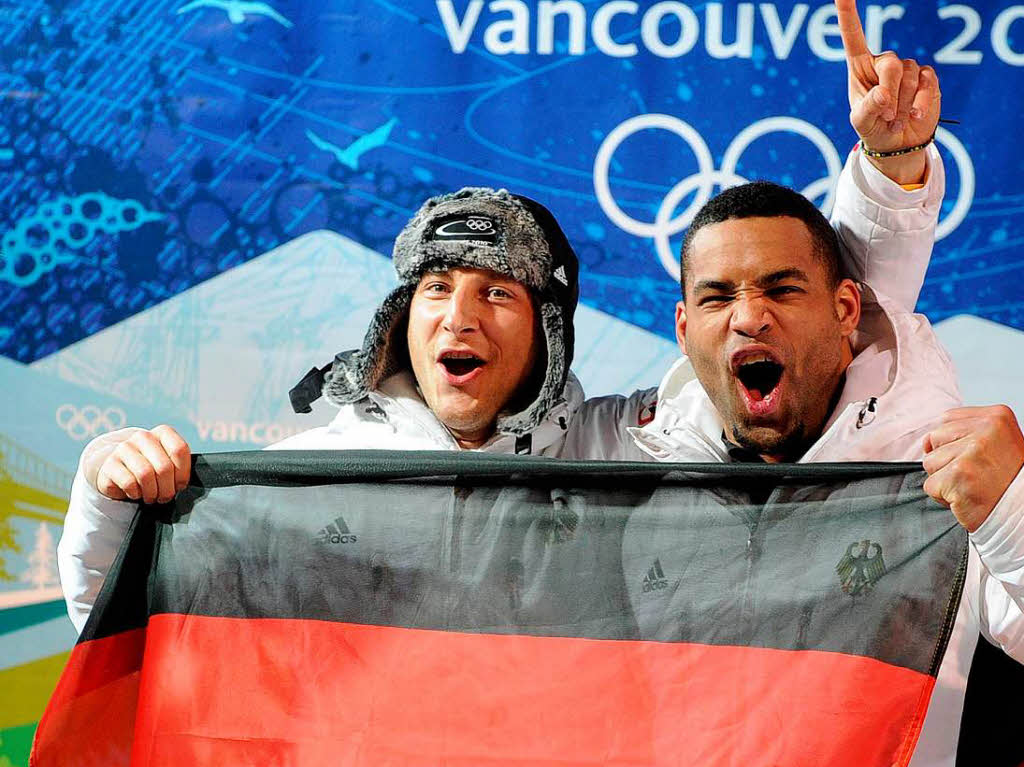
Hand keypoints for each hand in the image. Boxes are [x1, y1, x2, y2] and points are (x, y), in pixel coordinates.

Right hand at [85, 425, 191, 503]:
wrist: (121, 473)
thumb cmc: (152, 470)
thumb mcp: (169, 464)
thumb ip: (180, 467)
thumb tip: (184, 484)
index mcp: (163, 433)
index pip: (179, 450)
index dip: (182, 474)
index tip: (179, 485)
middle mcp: (143, 437)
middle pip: (164, 467)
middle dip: (167, 489)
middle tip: (165, 497)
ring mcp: (124, 448)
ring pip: (145, 474)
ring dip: (152, 493)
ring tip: (152, 497)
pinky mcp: (110, 463)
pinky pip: (129, 482)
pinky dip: (135, 493)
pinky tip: (136, 493)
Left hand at [836, 0, 941, 184]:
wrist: (896, 143)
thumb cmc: (872, 128)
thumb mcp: (861, 122)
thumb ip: (868, 108)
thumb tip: (884, 94)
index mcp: (860, 67)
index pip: (853, 36)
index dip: (848, 14)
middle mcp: (883, 63)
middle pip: (891, 65)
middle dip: (891, 93)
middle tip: (887, 116)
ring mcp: (907, 69)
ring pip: (910, 76)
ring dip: (903, 104)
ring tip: (896, 120)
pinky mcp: (927, 79)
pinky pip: (927, 83)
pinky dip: (921, 102)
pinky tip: (916, 116)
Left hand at [923, 406, 1023, 532]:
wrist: (1020, 510)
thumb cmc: (1007, 480)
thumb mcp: (994, 442)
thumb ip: (963, 432)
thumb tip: (927, 441)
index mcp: (996, 416)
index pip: (947, 418)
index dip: (951, 441)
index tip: (974, 456)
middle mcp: (986, 430)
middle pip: (934, 438)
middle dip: (947, 460)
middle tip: (976, 473)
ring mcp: (972, 452)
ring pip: (930, 462)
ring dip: (945, 479)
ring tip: (973, 485)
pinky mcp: (958, 475)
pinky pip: (930, 485)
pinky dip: (943, 497)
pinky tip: (967, 497)